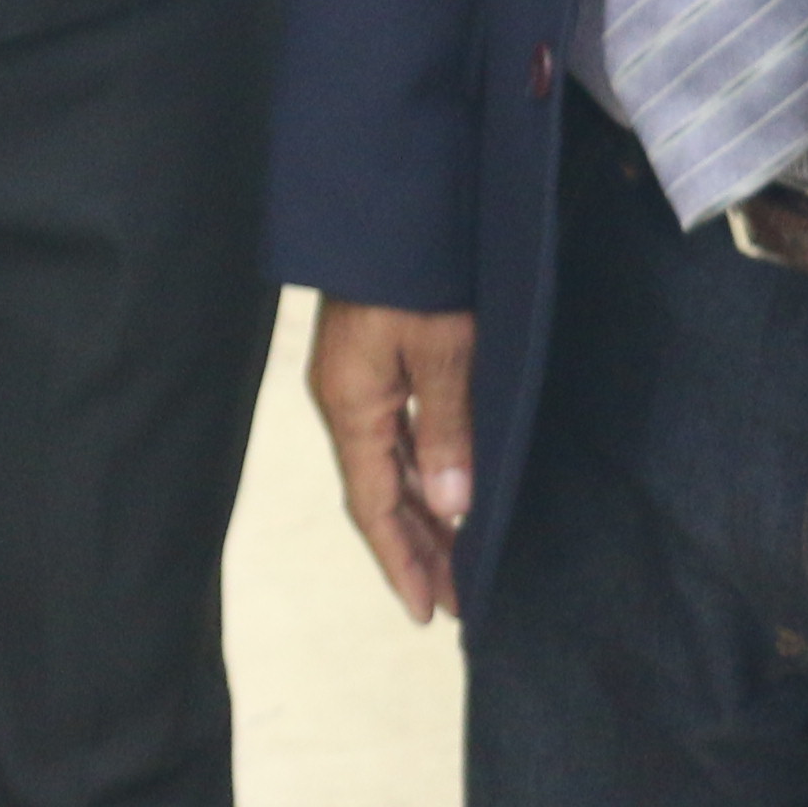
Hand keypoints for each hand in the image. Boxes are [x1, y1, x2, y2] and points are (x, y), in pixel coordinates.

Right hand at [309, 299, 479, 623]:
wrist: (393, 195)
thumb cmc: (417, 268)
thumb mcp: (442, 346)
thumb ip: (446, 426)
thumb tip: (452, 506)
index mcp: (352, 403)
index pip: (374, 504)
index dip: (401, 560)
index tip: (428, 611)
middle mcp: (348, 398)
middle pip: (380, 493)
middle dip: (417, 549)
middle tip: (457, 601)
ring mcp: (360, 377)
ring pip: (392, 465)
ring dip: (424, 513)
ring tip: (459, 560)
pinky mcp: (377, 357)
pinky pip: (399, 433)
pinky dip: (425, 470)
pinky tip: (450, 489)